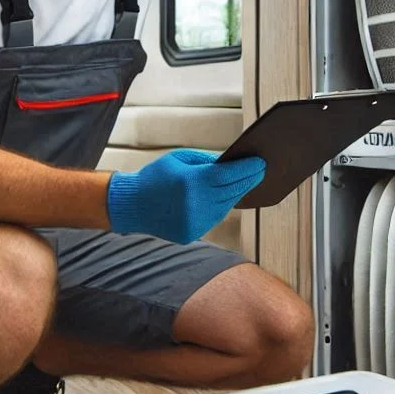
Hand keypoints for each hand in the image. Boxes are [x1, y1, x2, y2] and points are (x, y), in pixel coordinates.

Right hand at [106, 149, 265, 243]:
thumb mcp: (180, 159)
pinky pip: (214, 218)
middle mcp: (194, 204)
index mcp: (190, 182)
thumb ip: (207, 161)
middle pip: (231, 191)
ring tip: (247, 181)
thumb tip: (234, 162)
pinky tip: (229, 196)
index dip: (247, 169)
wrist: (132, 205)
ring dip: (237, 193)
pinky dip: (222, 206)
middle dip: (248, 180)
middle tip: (261, 171)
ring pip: (226, 206)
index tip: (261, 163)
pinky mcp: (191, 234)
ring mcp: (194, 222)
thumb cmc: (156, 176)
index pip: (228, 176)